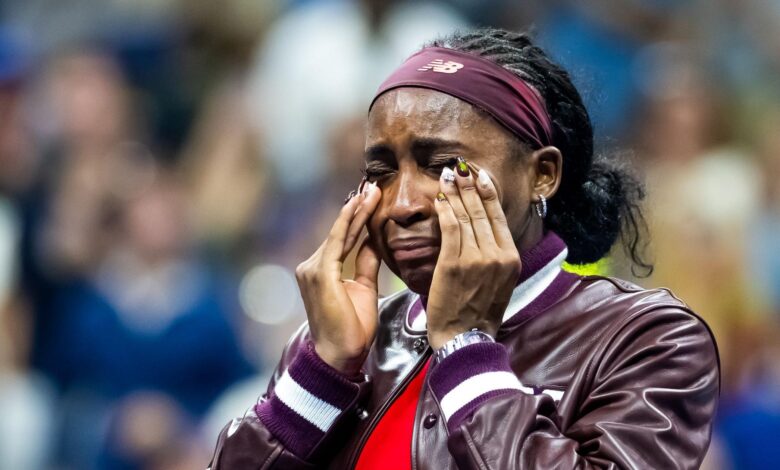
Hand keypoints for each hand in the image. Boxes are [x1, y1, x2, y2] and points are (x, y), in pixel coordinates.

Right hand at [295, 183, 381, 374]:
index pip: (344, 238)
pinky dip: (349, 222)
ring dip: (357, 211)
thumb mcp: (364, 288)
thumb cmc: (352, 329)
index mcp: (322, 270)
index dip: (358, 218)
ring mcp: (312, 268)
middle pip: (341, 232)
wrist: (340, 355)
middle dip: (358, 208)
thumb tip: (373, 240)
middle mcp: (312, 266)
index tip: (372, 198)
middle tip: (373, 186)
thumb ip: (366, 263)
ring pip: (340, 233)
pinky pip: (338, 242)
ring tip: (372, 191)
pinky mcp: (320, 273)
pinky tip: (359, 206)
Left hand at [426, 159, 520, 348]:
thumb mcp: (498, 282)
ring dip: (456, 191)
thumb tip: (483, 229)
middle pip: (483, 211)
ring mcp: (477, 259)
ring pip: (467, 216)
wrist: (466, 339)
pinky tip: (440, 197)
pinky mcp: (454, 264)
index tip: (480, 175)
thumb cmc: (477, 313)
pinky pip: (450, 228)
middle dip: (470, 184)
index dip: (488, 191)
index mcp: (511, 259)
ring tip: (448, 174)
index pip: (499, 216)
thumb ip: (494, 255)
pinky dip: (445, 210)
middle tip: (460, 166)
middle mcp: (498, 255)